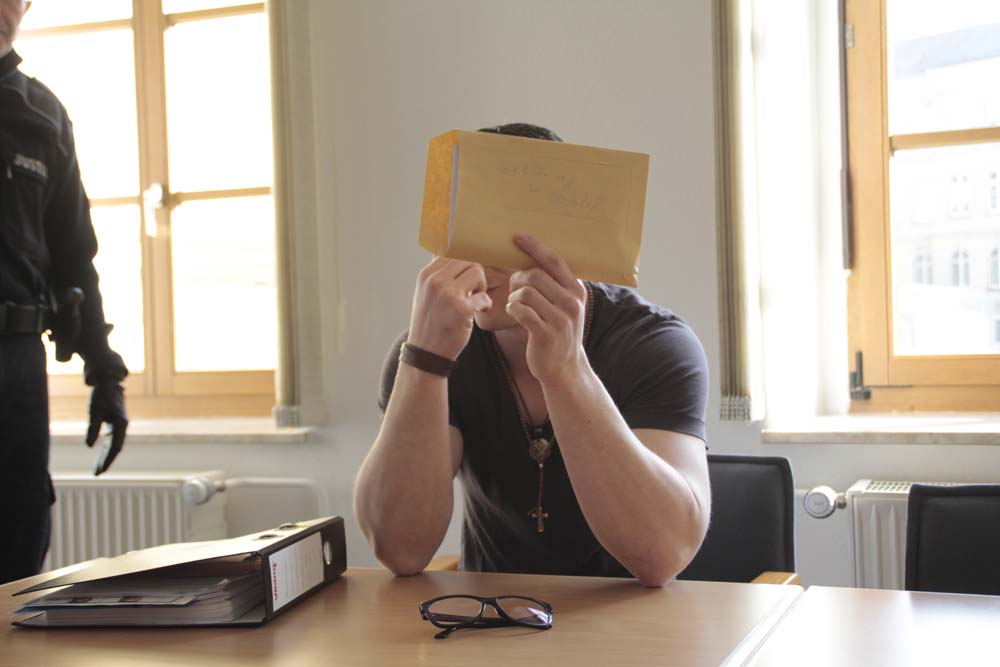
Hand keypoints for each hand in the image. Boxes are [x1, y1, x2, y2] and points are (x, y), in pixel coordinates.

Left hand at [87, 380, 127, 474]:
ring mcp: (119, 425)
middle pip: (115, 448)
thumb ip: (93, 428)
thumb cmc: (101, 395)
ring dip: (106, 456)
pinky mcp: (115, 423)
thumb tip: (89, 446)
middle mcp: (122, 426)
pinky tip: (100, 455)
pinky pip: (112, 439)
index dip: (108, 460)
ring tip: (97, 468)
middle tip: (96, 473)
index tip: (100, 470)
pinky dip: (106, 448)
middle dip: (106, 461)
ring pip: (114, 445)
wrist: (108, 382)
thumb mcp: (94, 411)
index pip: (115, 446)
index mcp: (121, 423)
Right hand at [407, 257, 491, 360]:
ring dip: (481, 287)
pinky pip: (484, 296)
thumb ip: (436, 272)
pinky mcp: (460, 309)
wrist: (426, 352)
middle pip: (468, 260)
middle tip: (472, 291)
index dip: (465, 265)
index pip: (453, 253)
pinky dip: (485, 304)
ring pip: (478, 272)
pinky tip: (479, 311)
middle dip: (475, 275)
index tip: (468, 278)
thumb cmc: (430, 321)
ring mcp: (447, 294)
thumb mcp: (425, 293)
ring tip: (475, 300)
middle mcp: (435, 281)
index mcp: (427, 275)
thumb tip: (442, 245)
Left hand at [506, 233, 587, 384]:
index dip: (535, 246)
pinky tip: (515, 314)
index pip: (554, 261)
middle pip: (535, 275)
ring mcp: (561, 319)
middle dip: (518, 279)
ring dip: (514, 297)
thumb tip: (529, 258)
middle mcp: (572, 302)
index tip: (518, 237)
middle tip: (515, 290)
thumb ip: (554, 285)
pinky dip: (512, 309)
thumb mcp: (564, 306)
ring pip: (526, 292)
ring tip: (516, 305)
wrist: (564, 368)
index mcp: (576, 290)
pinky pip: (520, 311)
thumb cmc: (558, 331)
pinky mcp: (547, 333)